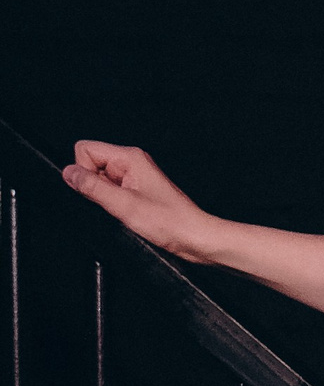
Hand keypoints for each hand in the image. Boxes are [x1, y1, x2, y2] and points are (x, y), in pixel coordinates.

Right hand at [63, 143, 218, 259]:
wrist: (194, 237)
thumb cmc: (170, 222)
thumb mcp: (124, 205)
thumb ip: (92, 187)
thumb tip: (68, 173)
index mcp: (129, 157)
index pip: (85, 149)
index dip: (84, 171)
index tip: (101, 190)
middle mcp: (132, 162)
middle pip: (91, 164)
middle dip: (95, 186)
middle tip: (117, 202)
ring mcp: (134, 176)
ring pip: (100, 180)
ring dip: (106, 197)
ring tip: (127, 209)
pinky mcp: (137, 190)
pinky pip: (111, 191)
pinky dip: (114, 203)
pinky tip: (130, 213)